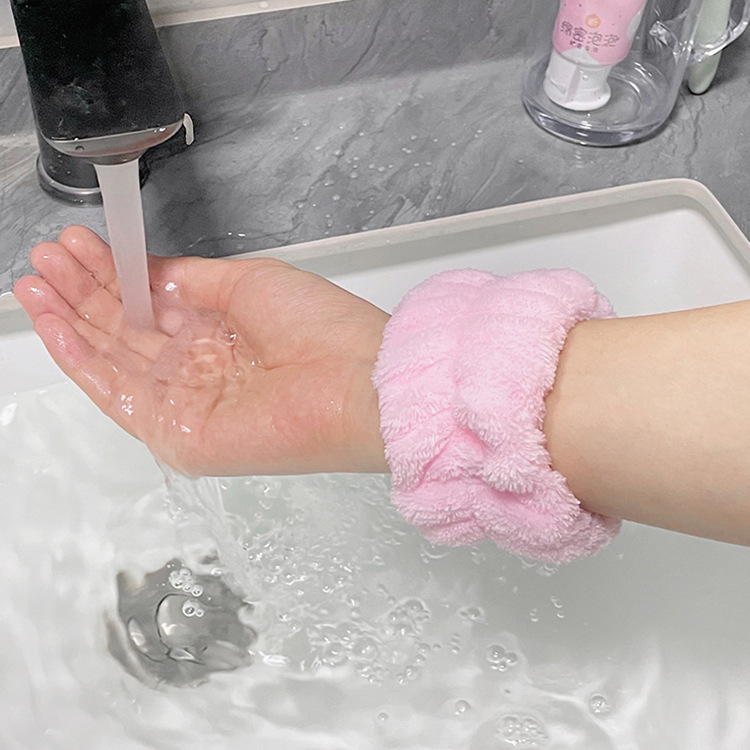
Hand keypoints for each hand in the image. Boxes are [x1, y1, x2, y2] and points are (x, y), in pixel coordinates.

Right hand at [13, 226, 389, 475]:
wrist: (355, 379)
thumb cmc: (319, 327)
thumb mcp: (245, 282)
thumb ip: (187, 279)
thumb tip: (144, 268)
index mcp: (219, 333)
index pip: (150, 305)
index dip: (111, 274)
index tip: (79, 243)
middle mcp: (199, 369)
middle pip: (124, 331)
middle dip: (81, 292)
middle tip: (45, 258)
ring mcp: (187, 403)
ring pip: (113, 362)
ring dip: (70, 323)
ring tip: (34, 285)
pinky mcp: (180, 435)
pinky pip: (120, 397)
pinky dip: (83, 363)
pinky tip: (55, 327)